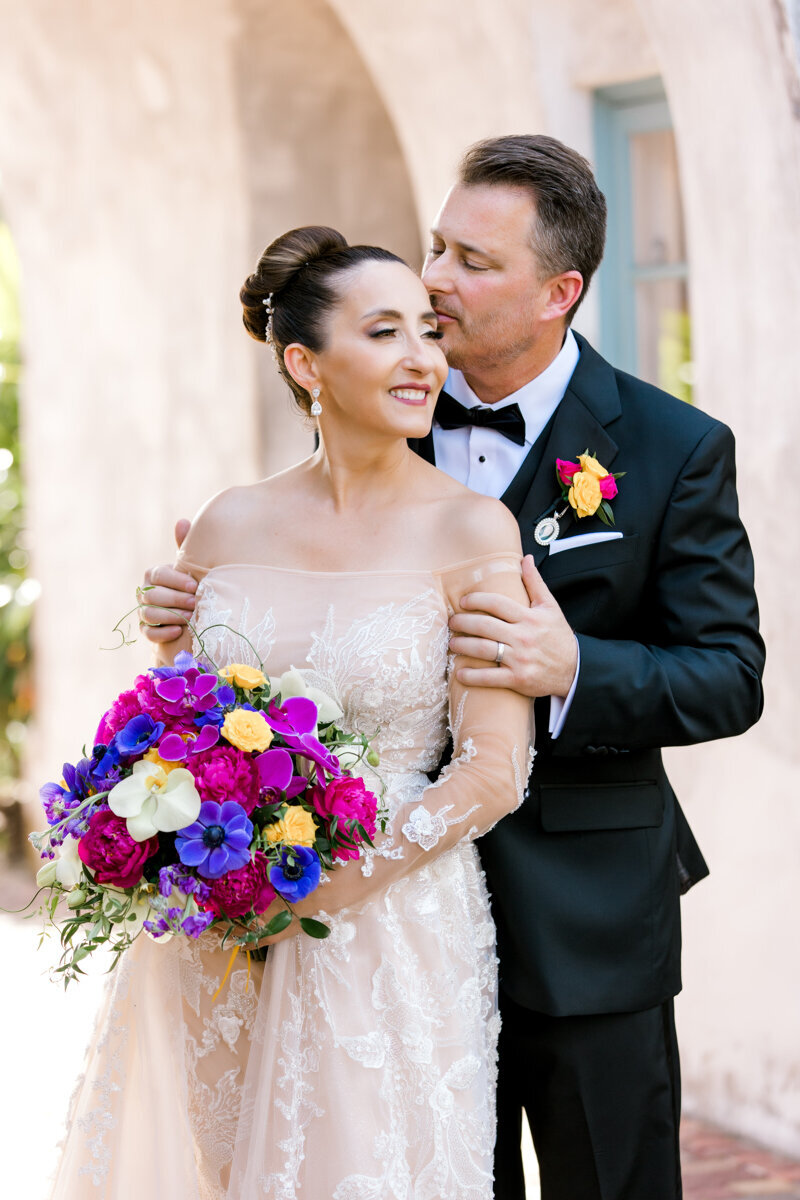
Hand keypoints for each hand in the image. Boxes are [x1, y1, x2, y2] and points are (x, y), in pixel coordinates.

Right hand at [138, 519, 195, 643]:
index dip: (176, 580)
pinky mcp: (147, 630)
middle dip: (175, 599)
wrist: (191, 613)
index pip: (159, 575)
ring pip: (149, 614)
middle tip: (196, 603)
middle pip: (153, 595)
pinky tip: (178, 631)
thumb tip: (183, 521)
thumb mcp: (189, 568)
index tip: (195, 585)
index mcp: (153, 574)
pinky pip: (148, 633)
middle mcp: (144, 592)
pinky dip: (162, 632)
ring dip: (170, 616)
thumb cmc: (190, 586)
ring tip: (191, 618)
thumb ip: (185, 549)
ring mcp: (143, 612)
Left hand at [448, 553, 577, 697]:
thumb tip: (525, 559)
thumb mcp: (550, 607)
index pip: (496, 604)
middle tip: (451, 622)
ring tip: (451, 644)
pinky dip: (472, 676)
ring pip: (483, 650)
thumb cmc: (558, 637)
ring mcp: (520, 659)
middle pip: (484, 626)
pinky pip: (490, 678)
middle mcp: (523, 637)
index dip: (476, 600)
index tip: (462, 602)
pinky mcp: (518, 679)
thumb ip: (535, 582)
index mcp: (529, 617)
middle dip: (462, 623)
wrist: (575, 670)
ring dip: (462, 646)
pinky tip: (459, 673)